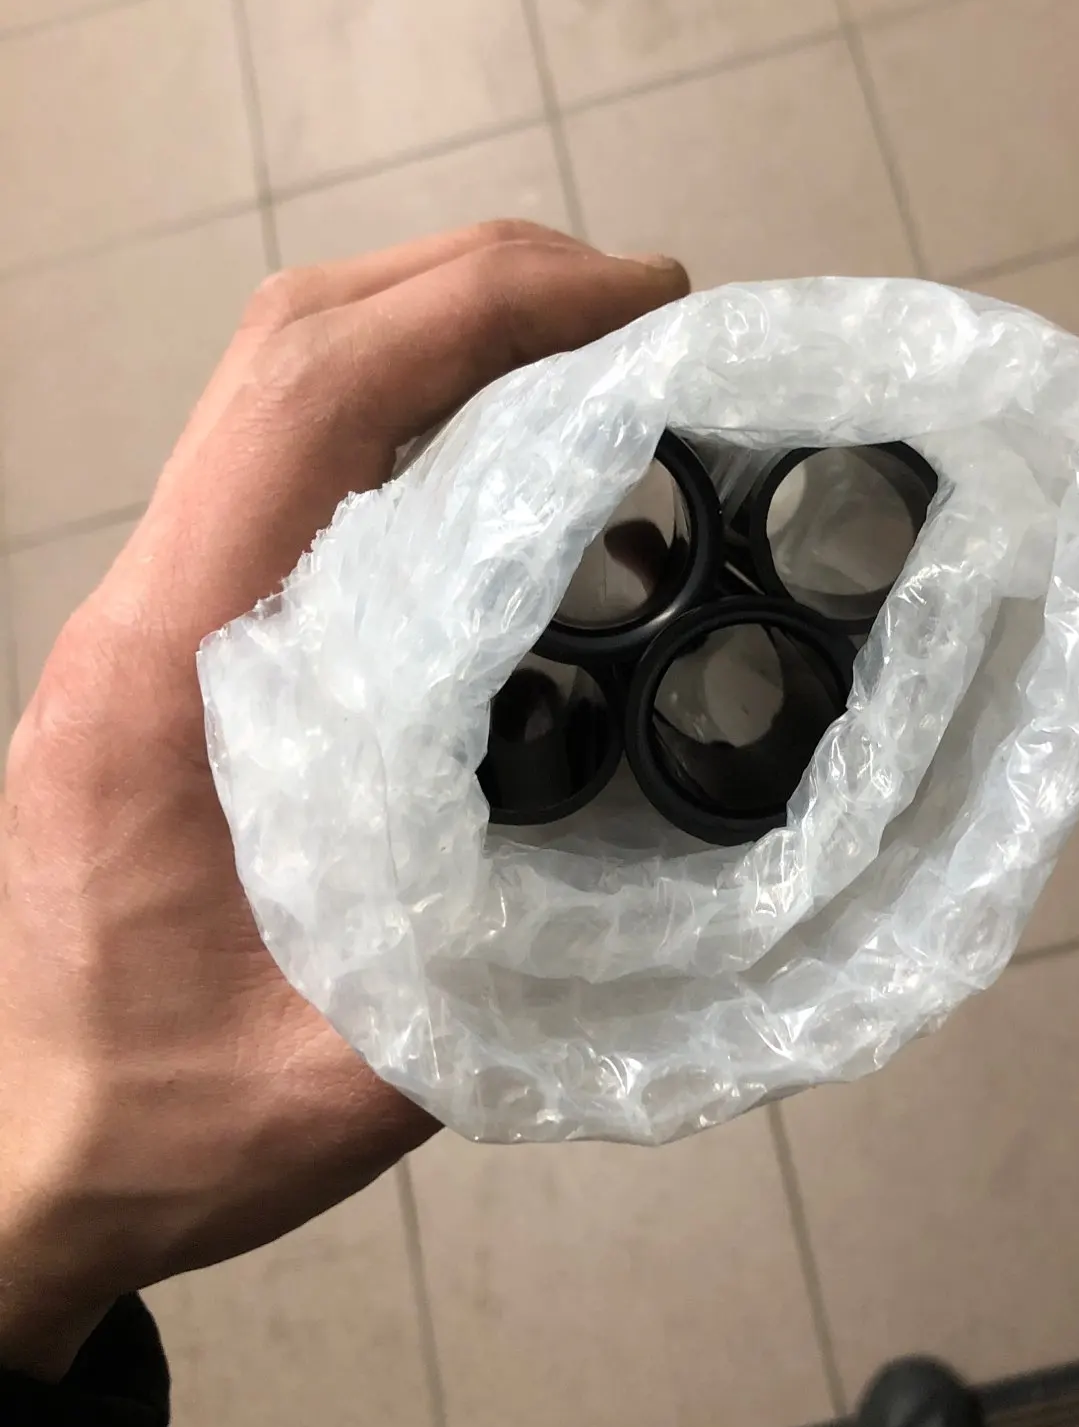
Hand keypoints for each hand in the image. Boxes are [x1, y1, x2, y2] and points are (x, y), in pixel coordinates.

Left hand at [0, 223, 687, 1380]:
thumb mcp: (350, 1075)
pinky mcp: (179, 632)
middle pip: (292, 343)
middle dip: (476, 279)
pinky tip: (515, 473)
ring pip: (281, 381)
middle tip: (641, 304)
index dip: (482, 314)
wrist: (29, 1146)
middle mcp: (147, 606)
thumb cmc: (163, 1120)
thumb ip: (498, 970)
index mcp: (172, 676)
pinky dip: (411, 410)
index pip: (312, 406)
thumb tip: (667, 860)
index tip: (637, 305)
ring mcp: (151, 608)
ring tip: (595, 356)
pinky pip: (289, 462)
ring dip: (441, 326)